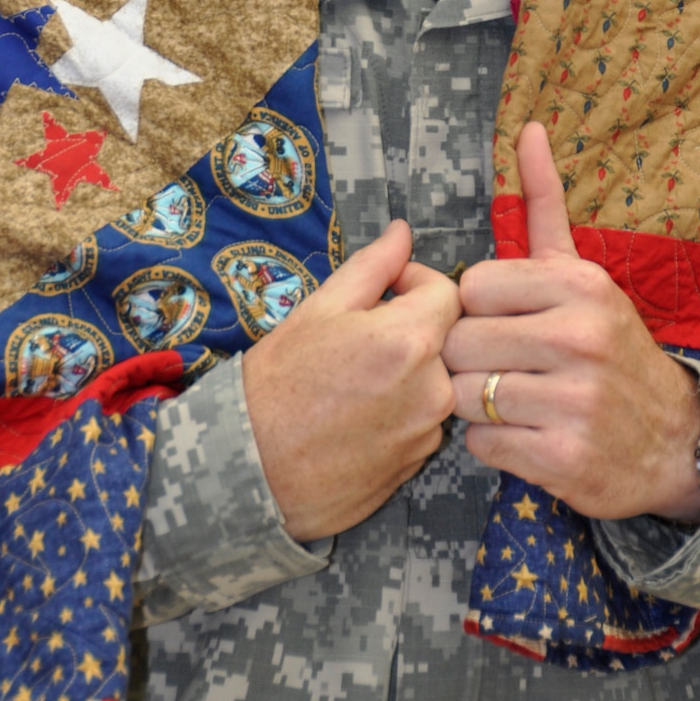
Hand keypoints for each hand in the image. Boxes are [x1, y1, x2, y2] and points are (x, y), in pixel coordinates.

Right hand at [242, 220, 460, 540]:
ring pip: (435, 382)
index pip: (448, 292)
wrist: (250, 468)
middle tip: (363, 339)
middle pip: (445, 339)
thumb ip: (372, 266)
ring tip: (355, 382)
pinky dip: (401, 411)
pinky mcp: (417, 464)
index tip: (388, 291)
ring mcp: (427, 432)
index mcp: (411, 340)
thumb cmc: (277, 383)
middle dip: (413, 329)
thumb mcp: (318, 309)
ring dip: (409, 372)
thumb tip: (403, 232)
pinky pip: (423, 422)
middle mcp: (432, 389)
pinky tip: (358, 417)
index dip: (417, 282)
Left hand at [444, 124, 699, 523]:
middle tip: (508, 366)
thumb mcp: (582, 273)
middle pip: (459, 342)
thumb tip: (527, 127)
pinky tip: (528, 434)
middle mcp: (579, 338)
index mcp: (580, 285)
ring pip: (463, 395)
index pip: (473, 287)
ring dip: (479, 404)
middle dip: (471, 359)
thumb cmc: (609, 348)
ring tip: (518, 400)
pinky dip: (494, 443)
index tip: (509, 322)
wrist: (674, 439)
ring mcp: (574, 401)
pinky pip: (482, 445)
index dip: (480, 309)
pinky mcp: (564, 459)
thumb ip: (545, 203)